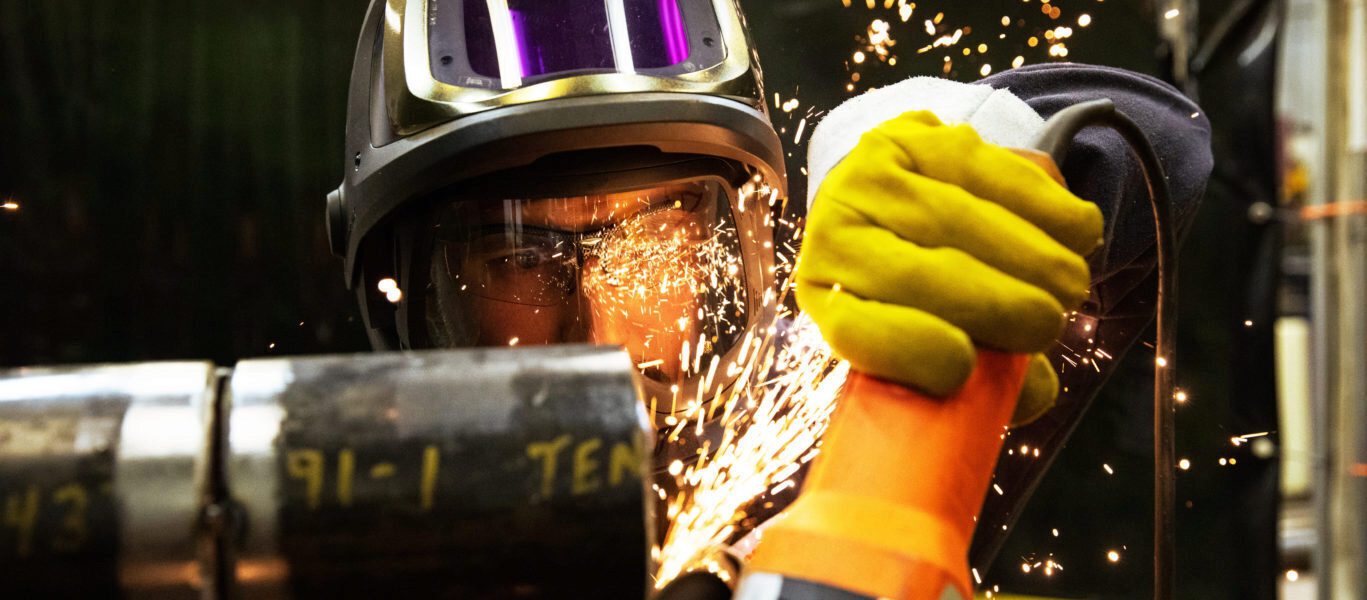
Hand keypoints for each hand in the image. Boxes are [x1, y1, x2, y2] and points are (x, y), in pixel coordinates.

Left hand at [796, 110, 1102, 423]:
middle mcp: (831, 235)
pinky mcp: (910, 134)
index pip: (855, 328)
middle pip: (918, 274)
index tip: (963, 367)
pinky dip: (1044, 204)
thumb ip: (986, 381)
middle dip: (997, 305)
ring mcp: (865, 178)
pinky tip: (1078, 233)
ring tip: (1072, 286)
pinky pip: (987, 168)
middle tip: (1050, 325)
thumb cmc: (928, 290)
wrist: (905, 194)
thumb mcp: (942, 338)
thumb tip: (1032, 395)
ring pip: (957, 219)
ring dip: (1032, 257)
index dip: (907, 349)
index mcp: (827, 300)